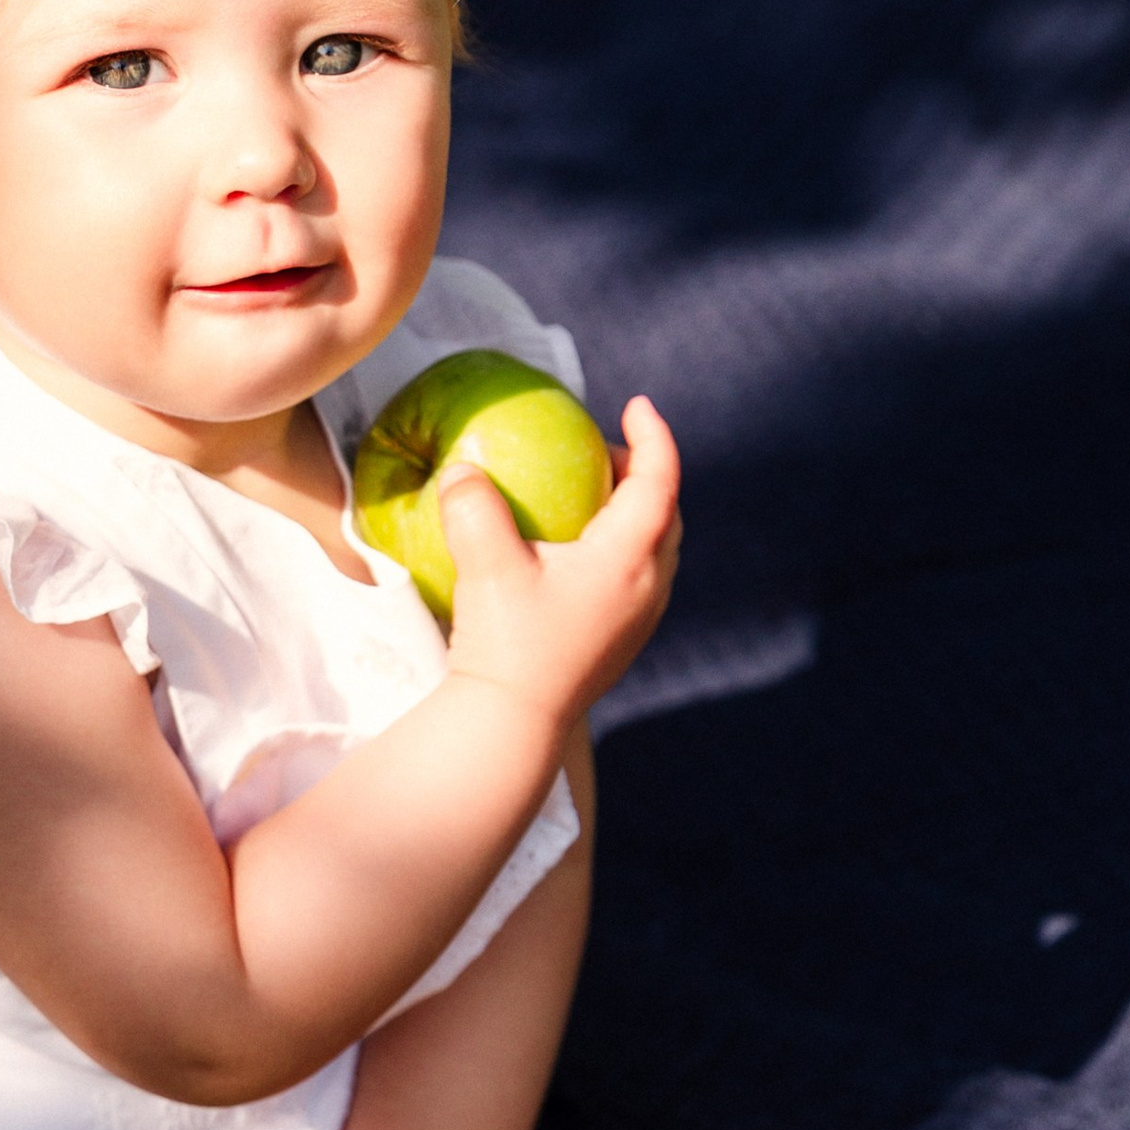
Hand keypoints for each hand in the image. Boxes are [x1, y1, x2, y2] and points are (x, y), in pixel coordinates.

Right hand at [441, 396, 681, 730]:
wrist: (512, 725)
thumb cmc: (506, 643)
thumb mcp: (485, 564)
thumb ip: (473, 505)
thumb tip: (463, 468)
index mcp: (628, 558)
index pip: (659, 480)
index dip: (653, 435)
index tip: (637, 404)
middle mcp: (647, 588)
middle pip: (666, 514)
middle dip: (645, 474)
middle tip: (606, 452)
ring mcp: (639, 620)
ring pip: (656, 550)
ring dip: (636, 515)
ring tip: (594, 499)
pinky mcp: (622, 645)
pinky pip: (638, 580)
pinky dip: (622, 550)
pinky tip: (578, 556)